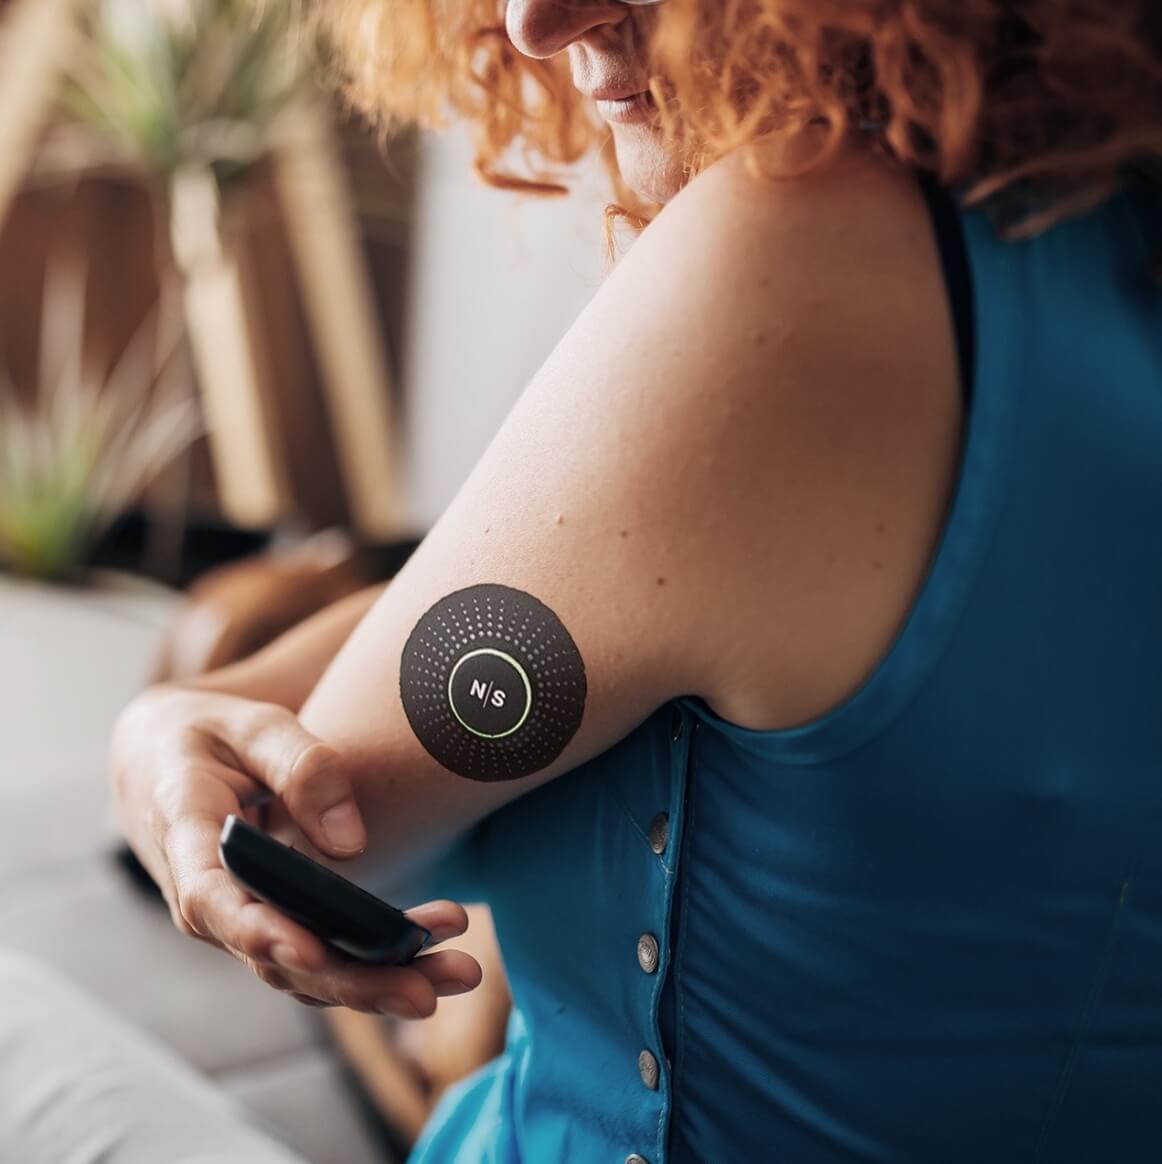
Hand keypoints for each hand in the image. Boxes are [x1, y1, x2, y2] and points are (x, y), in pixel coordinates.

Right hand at [109, 686, 482, 1015]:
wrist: (164, 762)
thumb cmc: (207, 736)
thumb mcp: (248, 725)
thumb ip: (299, 766)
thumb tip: (351, 842)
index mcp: (186, 839)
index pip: (214, 901)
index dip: (261, 933)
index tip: (313, 950)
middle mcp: (209, 900)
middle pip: (278, 960)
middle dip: (356, 980)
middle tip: (428, 991)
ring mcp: (240, 922)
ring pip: (307, 972)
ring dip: (382, 981)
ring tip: (458, 974)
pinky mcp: (272, 925)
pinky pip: (321, 957)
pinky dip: (376, 961)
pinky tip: (436, 953)